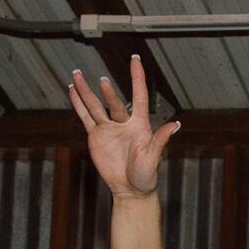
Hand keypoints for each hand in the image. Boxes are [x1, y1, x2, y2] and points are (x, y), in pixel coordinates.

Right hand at [68, 56, 179, 199]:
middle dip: (107, 91)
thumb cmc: (146, 175)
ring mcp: (109, 129)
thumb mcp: (154, 156)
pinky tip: (72, 91)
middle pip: (113, 101)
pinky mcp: (97, 137)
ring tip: (77, 75)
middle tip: (102, 80)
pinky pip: (86, 117)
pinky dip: (79, 104)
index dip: (137, 77)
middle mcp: (123, 123)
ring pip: (95, 105)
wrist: (130, 189)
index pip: (139, 95)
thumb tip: (176, 124)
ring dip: (86, 91)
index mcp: (140, 124)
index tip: (135, 59)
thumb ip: (161, 139)